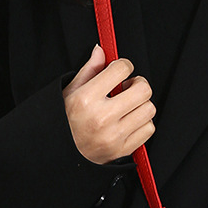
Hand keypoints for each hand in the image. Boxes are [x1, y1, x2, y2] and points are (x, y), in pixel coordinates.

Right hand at [62, 44, 156, 163]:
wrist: (58, 156)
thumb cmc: (63, 122)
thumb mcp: (69, 92)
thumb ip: (88, 70)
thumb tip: (101, 51)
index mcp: (86, 99)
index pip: (121, 69)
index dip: (124, 66)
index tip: (120, 71)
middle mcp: (102, 117)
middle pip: (143, 89)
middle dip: (138, 84)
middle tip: (129, 87)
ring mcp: (114, 136)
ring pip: (149, 109)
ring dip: (141, 104)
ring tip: (128, 106)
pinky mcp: (123, 150)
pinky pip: (148, 129)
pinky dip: (143, 123)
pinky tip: (130, 121)